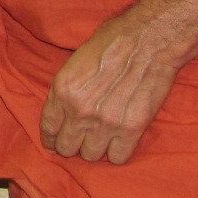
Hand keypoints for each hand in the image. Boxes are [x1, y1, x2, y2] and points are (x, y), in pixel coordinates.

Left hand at [39, 6, 187, 164]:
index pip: (48, 129)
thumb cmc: (113, 42)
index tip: (55, 143)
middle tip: (83, 137)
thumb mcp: (75, 62)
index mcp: (63, 90)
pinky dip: (119, 151)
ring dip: (96, 147)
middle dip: (73, 144)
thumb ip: (65, 90)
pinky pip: (118, 158)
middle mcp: (80, 110)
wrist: (149, 40)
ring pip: (91, 156)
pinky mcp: (131, 129)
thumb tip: (60, 115)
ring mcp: (105, 122)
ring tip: (103, 135)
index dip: (52, 139)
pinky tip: (121, 138)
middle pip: (67, 149)